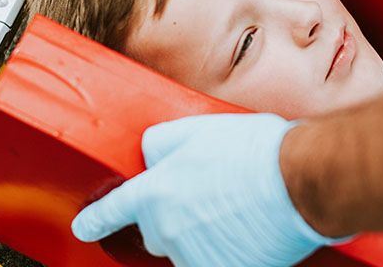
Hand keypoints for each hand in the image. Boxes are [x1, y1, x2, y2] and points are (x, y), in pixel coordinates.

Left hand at [71, 113, 341, 265]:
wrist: (298, 182)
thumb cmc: (256, 151)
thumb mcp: (197, 129)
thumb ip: (162, 142)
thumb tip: (149, 153)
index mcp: (154, 193)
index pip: (113, 210)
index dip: (96, 219)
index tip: (84, 227)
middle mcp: (166, 230)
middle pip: (160, 232)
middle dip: (179, 218)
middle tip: (215, 198)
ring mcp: (194, 257)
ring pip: (191, 251)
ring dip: (207, 238)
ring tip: (241, 213)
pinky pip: (218, 264)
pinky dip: (231, 254)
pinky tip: (252, 233)